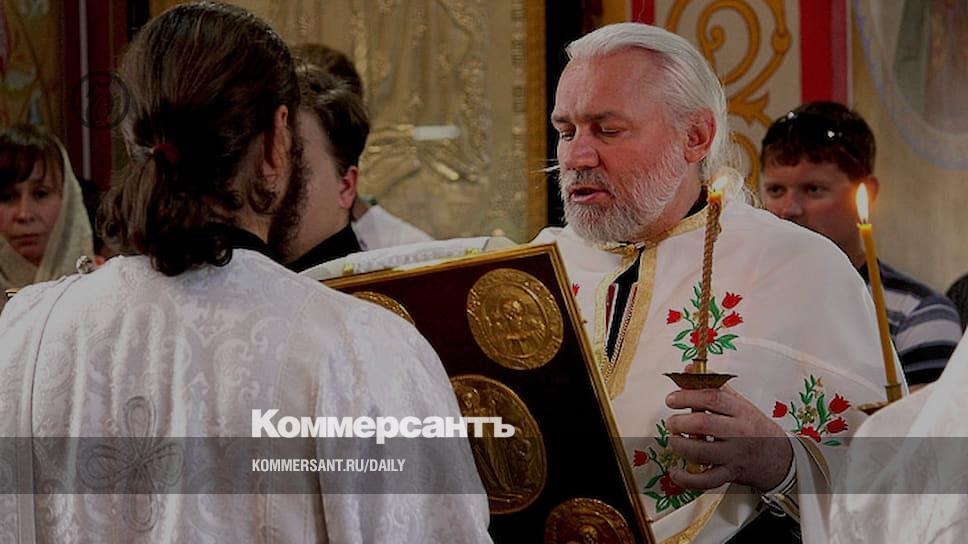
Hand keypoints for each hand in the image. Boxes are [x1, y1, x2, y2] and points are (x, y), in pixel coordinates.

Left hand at [664, 385, 792, 491]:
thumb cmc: (755, 428)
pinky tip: (676, 472)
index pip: (711, 398)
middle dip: (679, 422)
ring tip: (675, 441)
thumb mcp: (739, 403)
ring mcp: (735, 455)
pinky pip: (706, 480)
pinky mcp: (731, 474)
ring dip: (680, 446)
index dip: (687, 396)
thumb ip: (714, 386)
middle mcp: (738, 432)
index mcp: (740, 411)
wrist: (780, 457)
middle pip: (703, 424)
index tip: (672, 399)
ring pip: (701, 452)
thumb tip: (689, 369)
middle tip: (672, 422)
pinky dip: (687, 479)